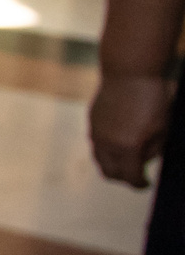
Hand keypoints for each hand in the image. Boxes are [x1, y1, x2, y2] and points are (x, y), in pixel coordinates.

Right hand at [91, 73, 171, 187]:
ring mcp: (96, 131)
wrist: (130, 71)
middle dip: (123, 177)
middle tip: (135, 174)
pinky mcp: (92, 121)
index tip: (146, 183)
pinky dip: (107, 147)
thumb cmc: (152, 97)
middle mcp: (106, 143)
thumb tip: (146, 158)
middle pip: (109, 173)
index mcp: (127, 147)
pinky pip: (96, 142)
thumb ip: (154, 148)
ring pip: (100, 158)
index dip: (140, 183)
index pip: (130, 177)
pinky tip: (120, 138)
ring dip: (113, 163)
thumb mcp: (163, 127)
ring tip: (127, 157)